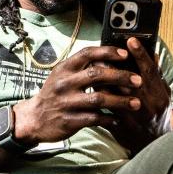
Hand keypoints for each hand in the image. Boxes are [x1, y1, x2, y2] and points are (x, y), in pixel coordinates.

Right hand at [12, 45, 142, 145]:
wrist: (34, 119)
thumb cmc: (54, 94)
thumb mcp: (62, 75)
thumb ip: (82, 67)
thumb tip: (109, 57)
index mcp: (64, 68)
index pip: (87, 54)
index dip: (108, 52)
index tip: (126, 54)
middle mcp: (64, 83)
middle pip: (97, 75)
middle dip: (121, 77)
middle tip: (138, 80)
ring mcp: (66, 103)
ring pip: (98, 99)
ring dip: (120, 101)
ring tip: (136, 103)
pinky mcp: (69, 121)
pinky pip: (94, 119)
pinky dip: (108, 119)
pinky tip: (119, 119)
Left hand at [98, 37, 171, 153]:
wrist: (155, 143)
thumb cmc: (159, 115)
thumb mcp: (164, 94)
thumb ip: (157, 75)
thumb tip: (154, 54)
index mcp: (159, 93)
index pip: (149, 70)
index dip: (140, 54)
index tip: (131, 40)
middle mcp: (147, 104)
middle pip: (127, 80)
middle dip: (113, 66)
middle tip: (102, 54)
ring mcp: (133, 116)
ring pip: (113, 94)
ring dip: (101, 80)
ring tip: (93, 68)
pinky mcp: (121, 126)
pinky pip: (106, 108)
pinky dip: (98, 97)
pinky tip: (91, 89)